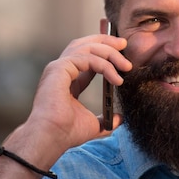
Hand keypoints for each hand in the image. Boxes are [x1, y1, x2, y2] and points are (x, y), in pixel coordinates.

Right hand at [8, 34, 131, 154]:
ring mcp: (59, 67)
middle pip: (84, 44)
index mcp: (68, 79)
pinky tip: (116, 79)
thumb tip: (119, 119)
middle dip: (106, 41)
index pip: (87, 57)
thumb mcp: (94, 124)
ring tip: (126, 66)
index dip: (104, 52)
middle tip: (124, 44)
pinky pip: (87, 58)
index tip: (123, 53)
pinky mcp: (59, 68)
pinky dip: (104, 65)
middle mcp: (61, 70)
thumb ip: (106, 118)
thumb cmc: (66, 133)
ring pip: (87, 47)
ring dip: (110, 53)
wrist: (53, 137)